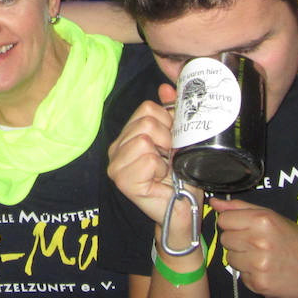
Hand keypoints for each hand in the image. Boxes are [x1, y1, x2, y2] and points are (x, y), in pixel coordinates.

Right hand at [107, 86, 197, 232]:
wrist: (182, 209)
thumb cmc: (180, 177)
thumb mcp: (178, 139)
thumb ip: (170, 113)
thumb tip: (166, 88)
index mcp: (127, 135)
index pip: (146, 108)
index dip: (167, 122)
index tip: (173, 141)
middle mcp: (116, 148)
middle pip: (145, 122)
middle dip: (166, 139)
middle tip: (170, 157)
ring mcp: (115, 164)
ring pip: (144, 139)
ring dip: (163, 155)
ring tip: (164, 169)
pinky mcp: (122, 180)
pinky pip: (147, 159)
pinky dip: (160, 169)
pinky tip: (159, 180)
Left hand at [210, 197, 297, 297]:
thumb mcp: (273, 217)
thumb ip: (241, 208)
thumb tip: (214, 203)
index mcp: (262, 220)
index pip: (224, 220)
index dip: (232, 224)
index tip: (245, 228)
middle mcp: (259, 241)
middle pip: (225, 239)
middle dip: (237, 241)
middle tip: (258, 244)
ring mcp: (259, 265)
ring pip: (230, 259)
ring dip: (243, 259)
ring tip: (264, 258)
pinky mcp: (260, 284)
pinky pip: (241, 277)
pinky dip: (252, 275)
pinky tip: (268, 271)